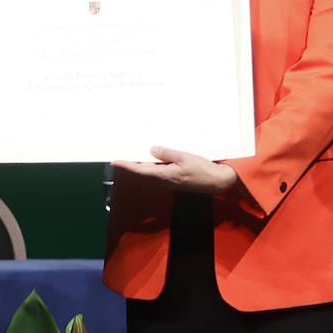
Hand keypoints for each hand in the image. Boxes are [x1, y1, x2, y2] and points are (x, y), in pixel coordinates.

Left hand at [112, 146, 237, 193]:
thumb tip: (152, 150)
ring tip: (134, 151)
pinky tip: (154, 155)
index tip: (114, 161)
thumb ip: (167, 154)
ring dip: (142, 163)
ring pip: (151, 171)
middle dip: (132, 163)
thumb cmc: (202, 170)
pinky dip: (153, 164)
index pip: (140, 170)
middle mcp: (163, 180)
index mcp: (164, 175)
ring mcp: (169, 180)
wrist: (217, 182)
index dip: (126, 165)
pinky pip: (159, 171)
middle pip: (143, 171)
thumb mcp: (184, 158)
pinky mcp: (174, 178)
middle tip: (121, 153)